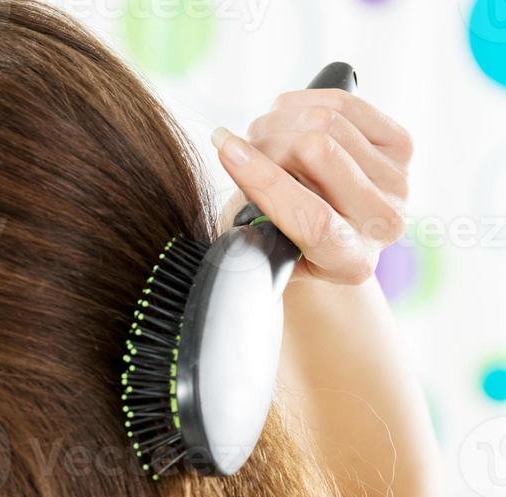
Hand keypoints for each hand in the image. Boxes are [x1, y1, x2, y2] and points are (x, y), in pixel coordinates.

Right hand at [210, 88, 413, 285]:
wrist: (325, 236)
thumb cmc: (282, 242)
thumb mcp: (261, 244)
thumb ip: (251, 217)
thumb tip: (238, 157)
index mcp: (349, 262)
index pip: (309, 216)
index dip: (263, 179)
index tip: (225, 148)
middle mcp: (383, 223)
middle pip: (318, 151)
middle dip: (267, 142)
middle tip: (243, 148)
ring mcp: (398, 182)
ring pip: (327, 121)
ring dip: (278, 122)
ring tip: (262, 139)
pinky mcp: (402, 147)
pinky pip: (344, 103)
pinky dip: (301, 103)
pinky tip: (286, 119)